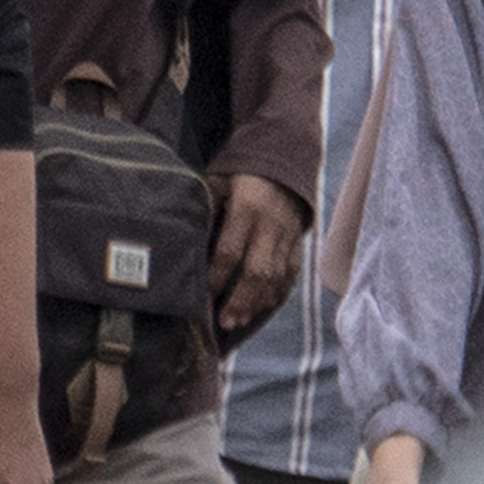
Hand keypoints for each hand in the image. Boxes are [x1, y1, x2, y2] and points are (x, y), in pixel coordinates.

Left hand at [207, 173, 306, 336]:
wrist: (284, 161)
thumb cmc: (240, 173)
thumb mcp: (219, 181)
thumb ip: (206, 207)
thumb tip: (185, 237)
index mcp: (248, 208)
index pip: (230, 251)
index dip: (216, 277)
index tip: (202, 297)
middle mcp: (271, 225)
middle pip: (257, 271)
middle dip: (240, 300)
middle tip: (224, 322)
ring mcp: (287, 236)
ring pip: (276, 277)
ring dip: (257, 303)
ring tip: (238, 322)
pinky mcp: (297, 243)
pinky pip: (290, 274)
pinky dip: (276, 294)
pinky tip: (261, 309)